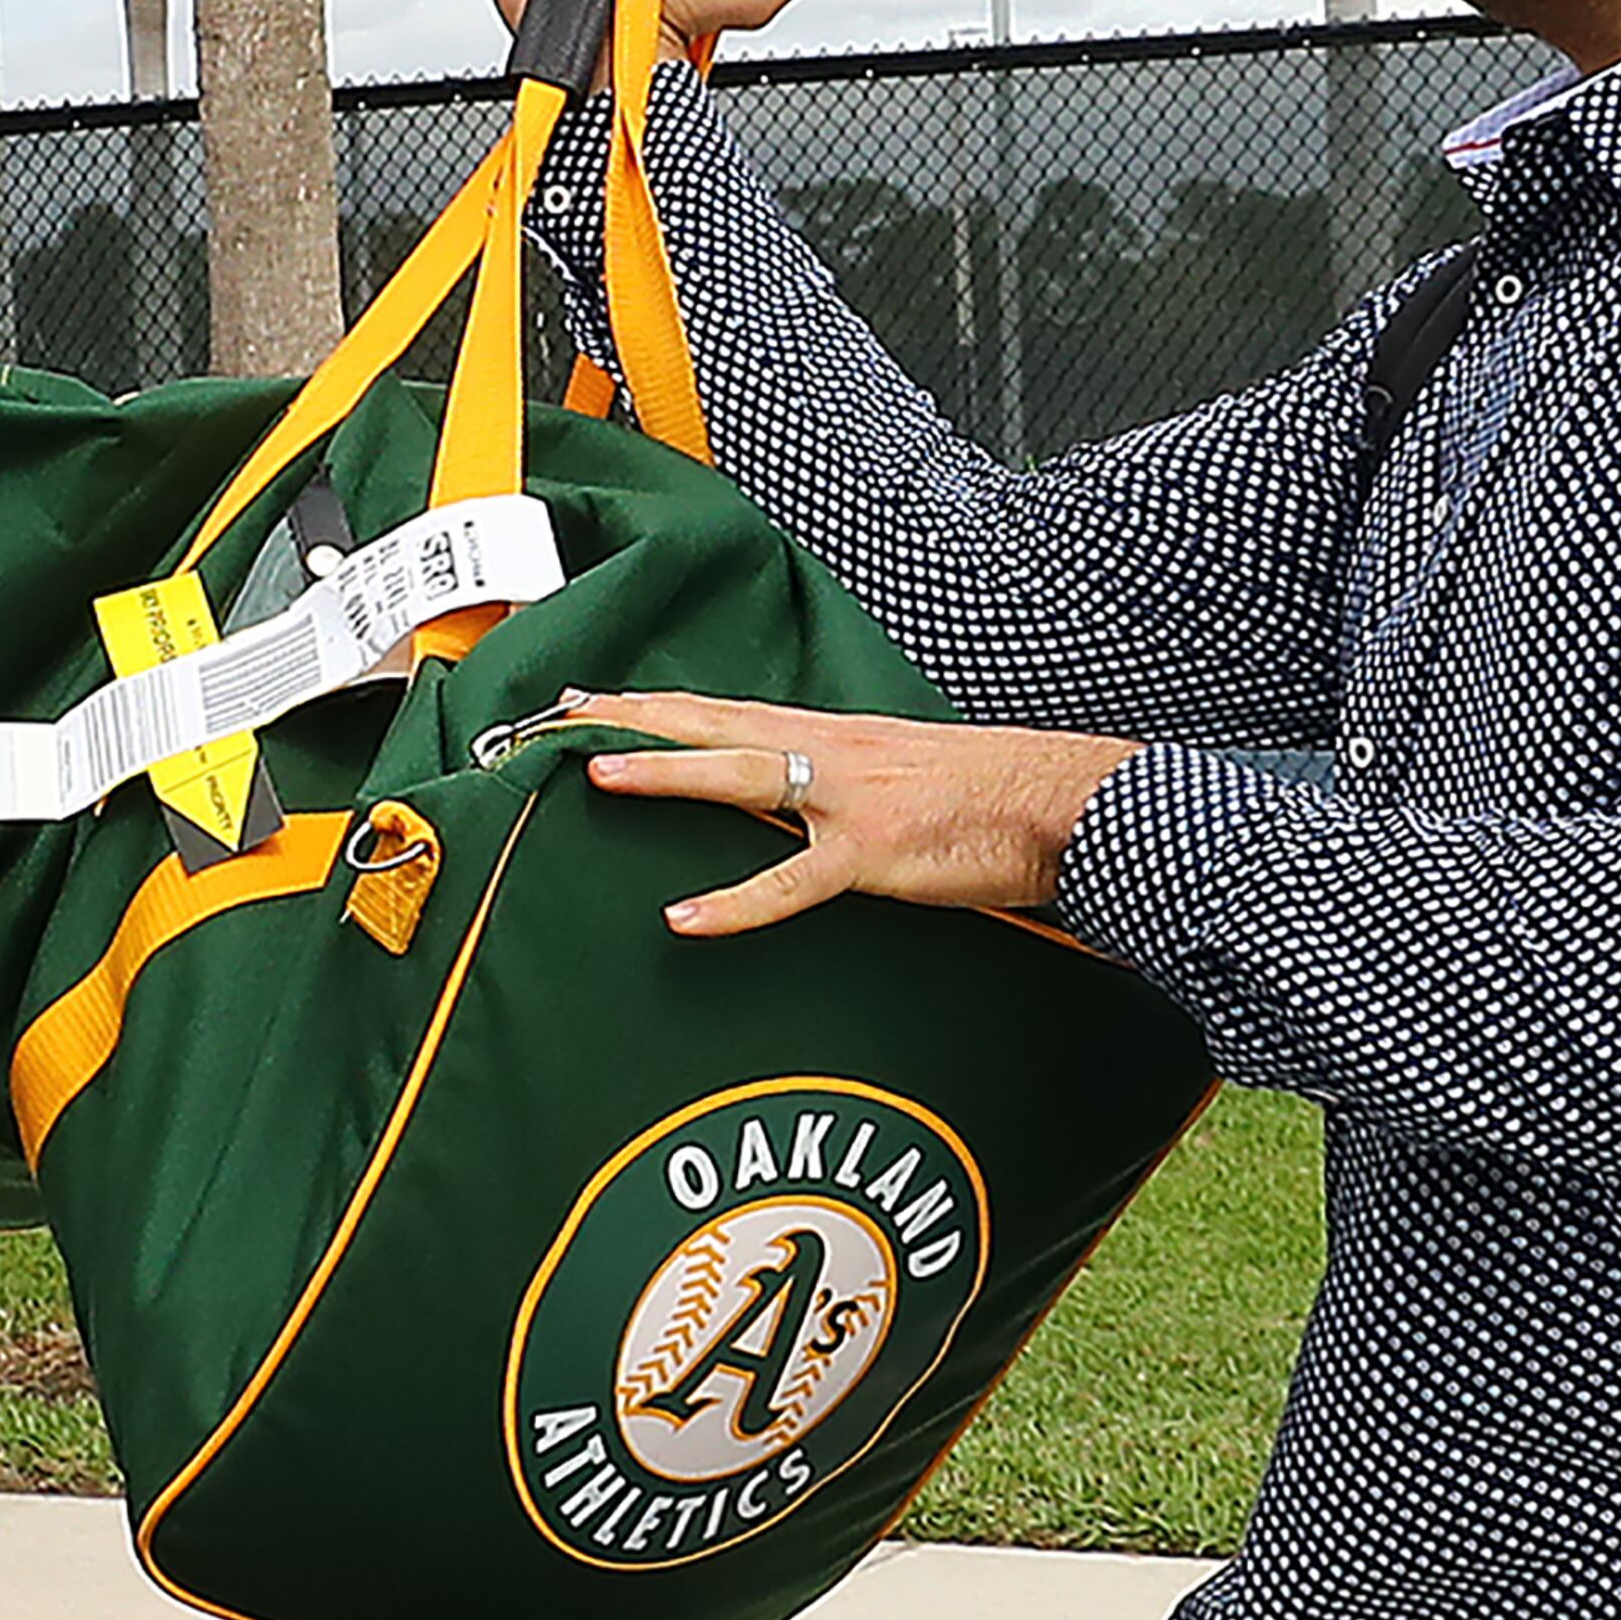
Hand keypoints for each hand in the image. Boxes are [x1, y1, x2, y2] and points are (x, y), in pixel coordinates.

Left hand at [571, 689, 1137, 937]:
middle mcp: (830, 751)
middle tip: (559, 716)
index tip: (588, 702)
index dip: (651, 707)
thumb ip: (837, 782)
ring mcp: (848, 800)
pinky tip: (685, 918)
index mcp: (832, 733)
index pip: (722, 711)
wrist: (1062, 803)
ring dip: (665, 770)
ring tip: (596, 771)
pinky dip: (736, 902)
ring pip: (739, 776)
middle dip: (632, 718)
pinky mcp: (873, 854)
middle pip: (712, 724)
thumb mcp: (899, 773)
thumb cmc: (986, 795)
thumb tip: (793, 797)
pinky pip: (793, 882)